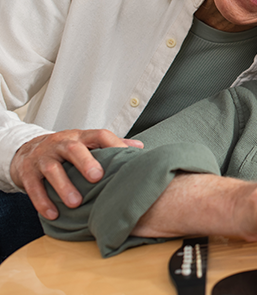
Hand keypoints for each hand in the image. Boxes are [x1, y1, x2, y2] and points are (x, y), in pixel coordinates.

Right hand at [10, 129, 143, 219]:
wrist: (25, 150)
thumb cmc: (65, 150)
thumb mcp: (86, 144)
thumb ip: (110, 145)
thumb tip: (139, 148)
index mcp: (80, 137)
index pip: (99, 135)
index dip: (114, 144)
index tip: (126, 156)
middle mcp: (61, 144)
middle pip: (73, 149)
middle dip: (86, 162)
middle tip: (97, 177)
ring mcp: (42, 157)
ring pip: (52, 170)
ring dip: (64, 187)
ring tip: (75, 203)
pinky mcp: (27, 172)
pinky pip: (33, 187)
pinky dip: (42, 201)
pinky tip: (53, 214)